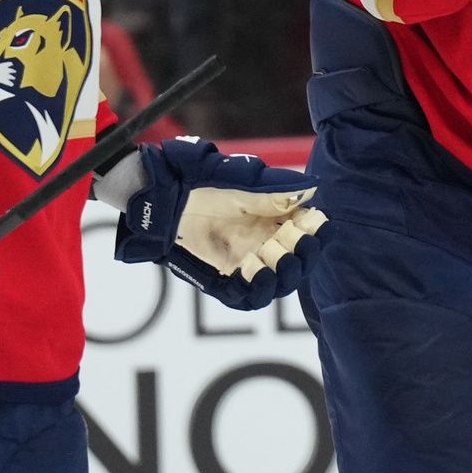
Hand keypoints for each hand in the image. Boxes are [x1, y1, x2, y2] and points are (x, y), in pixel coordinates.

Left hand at [115, 138, 327, 308]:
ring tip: (282, 261)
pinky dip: (257, 291)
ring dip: (286, 275)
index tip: (317, 225)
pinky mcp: (222, 280)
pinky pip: (247, 297)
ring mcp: (243, 262)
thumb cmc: (193, 175)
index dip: (317, 233)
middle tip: (299, 244)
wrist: (153, 193)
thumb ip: (270, 185)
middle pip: (299, 261)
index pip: (308, 232)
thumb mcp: (233, 174)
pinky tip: (257, 275)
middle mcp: (262, 241)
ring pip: (278, 282)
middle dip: (305, 256)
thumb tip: (312, 188)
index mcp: (271, 215)